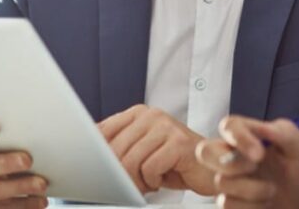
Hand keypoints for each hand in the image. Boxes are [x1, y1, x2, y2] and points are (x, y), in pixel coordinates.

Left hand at [98, 104, 213, 194]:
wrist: (211, 168)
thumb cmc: (174, 163)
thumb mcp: (142, 152)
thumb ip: (119, 147)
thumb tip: (87, 155)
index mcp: (138, 113)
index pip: (102, 132)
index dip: (97, 156)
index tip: (99, 171)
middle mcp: (151, 115)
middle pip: (114, 150)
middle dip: (120, 175)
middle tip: (133, 184)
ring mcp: (166, 126)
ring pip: (130, 160)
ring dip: (137, 180)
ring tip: (149, 182)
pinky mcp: (179, 142)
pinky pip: (149, 168)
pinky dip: (153, 181)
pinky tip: (163, 179)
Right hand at [196, 116, 298, 208]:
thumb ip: (283, 132)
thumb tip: (262, 127)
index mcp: (249, 137)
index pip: (229, 126)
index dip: (239, 138)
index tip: (259, 153)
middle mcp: (234, 157)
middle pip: (205, 151)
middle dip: (230, 162)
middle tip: (255, 167)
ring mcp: (230, 180)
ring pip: (220, 182)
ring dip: (251, 189)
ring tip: (272, 190)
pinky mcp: (232, 202)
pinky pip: (225, 204)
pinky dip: (250, 206)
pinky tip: (265, 204)